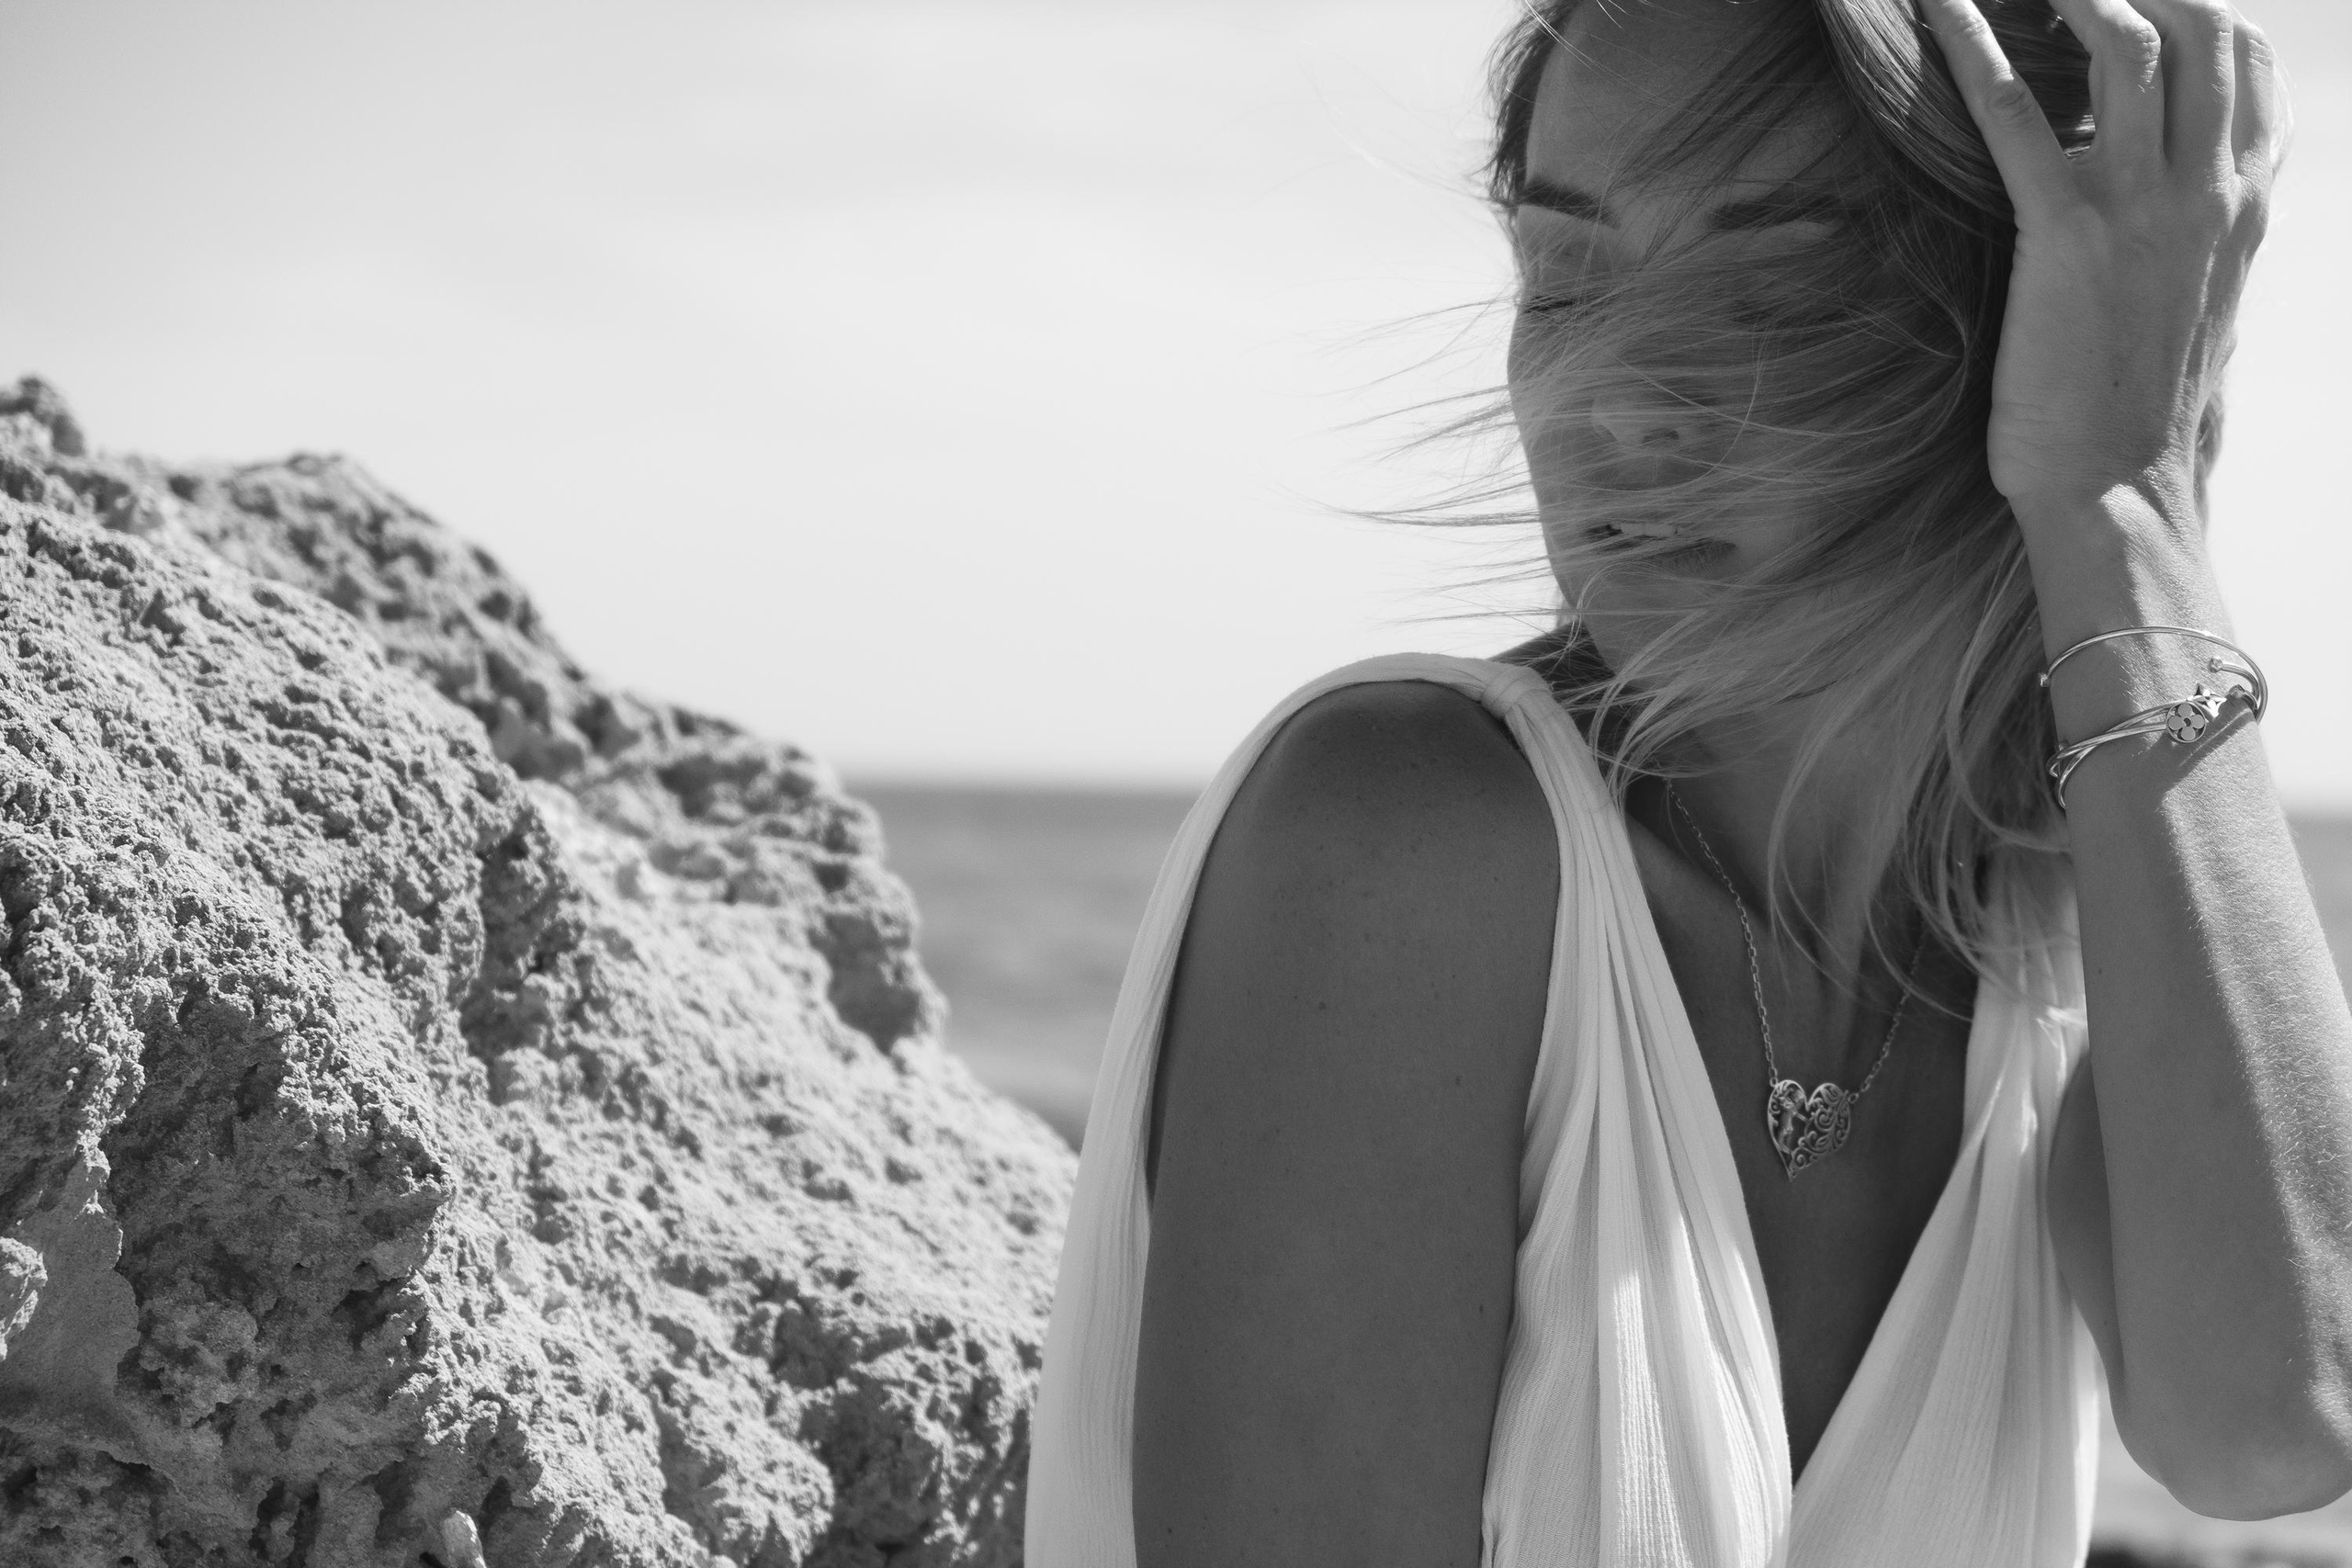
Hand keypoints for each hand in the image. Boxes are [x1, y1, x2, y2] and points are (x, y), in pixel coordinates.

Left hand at [1921, 0, 2282, 532]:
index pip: (2250, 61)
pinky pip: (2014, 111)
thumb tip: (2185, 218)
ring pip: (2130, 43)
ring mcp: (2143, 206)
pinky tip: (1937, 8)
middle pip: (2203, 26)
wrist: (2122, 491)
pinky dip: (1971, 45)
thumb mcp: (2205, 308)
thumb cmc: (2145, 414)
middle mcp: (2210, 190)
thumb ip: (2203, 242)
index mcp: (2246, 204)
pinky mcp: (2064, 235)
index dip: (2197, 6)